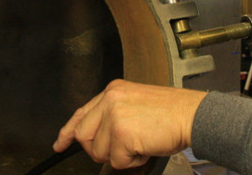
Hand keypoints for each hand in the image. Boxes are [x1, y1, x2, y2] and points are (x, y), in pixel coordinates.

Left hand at [52, 79, 207, 168]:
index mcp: (113, 90)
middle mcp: (110, 99)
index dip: (68, 131)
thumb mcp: (136, 103)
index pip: (81, 113)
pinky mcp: (122, 133)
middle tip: (122, 147)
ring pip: (99, 151)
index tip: (60, 143)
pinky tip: (146, 146)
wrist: (191, 115)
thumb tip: (94, 136)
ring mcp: (115, 115)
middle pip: (84, 135)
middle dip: (99, 149)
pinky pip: (117, 160)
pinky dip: (133, 160)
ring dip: (121, 155)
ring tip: (141, 141)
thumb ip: (112, 114)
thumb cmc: (171, 113)